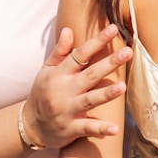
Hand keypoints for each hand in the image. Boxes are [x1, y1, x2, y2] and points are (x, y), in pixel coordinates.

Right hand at [21, 24, 131, 147]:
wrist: (30, 126)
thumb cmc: (42, 93)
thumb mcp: (46, 71)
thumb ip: (59, 52)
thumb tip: (68, 29)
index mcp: (60, 74)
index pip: (81, 54)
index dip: (97, 41)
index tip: (113, 28)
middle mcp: (64, 90)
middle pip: (90, 75)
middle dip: (109, 64)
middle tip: (127, 52)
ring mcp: (67, 110)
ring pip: (89, 100)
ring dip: (106, 94)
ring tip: (123, 87)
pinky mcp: (70, 129)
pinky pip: (87, 128)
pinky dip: (100, 129)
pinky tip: (115, 129)